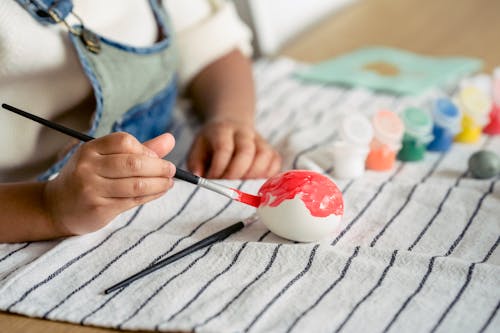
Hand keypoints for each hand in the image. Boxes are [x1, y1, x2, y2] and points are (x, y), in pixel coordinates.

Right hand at [43, 132, 175, 235]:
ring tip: (169, 182)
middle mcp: (88, 167)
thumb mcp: (106, 159)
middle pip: (133, 163)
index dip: (145, 150)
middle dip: (159, 167)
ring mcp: (92, 189)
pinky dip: (152, 195)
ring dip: (159, 183)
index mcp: (90, 149)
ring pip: (136, 185)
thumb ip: (139, 150)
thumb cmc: (88, 178)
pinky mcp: (99, 208)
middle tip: (172, 170)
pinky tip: (160, 191)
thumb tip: (170, 139)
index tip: (157, 158)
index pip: (124, 141)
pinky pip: (133, 201)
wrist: (57, 207)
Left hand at [187, 119, 280, 178]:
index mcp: (222, 130)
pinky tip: (255, 183)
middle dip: (236, 174)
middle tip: (227, 187)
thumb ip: (196, 163)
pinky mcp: (271, 150)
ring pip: (264, 156)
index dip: (219, 168)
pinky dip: (267, 176)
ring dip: (253, 176)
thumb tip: (200, 178)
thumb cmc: (212, 143)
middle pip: (246, 151)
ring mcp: (260, 141)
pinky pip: (275, 163)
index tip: (212, 180)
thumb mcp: (197, 149)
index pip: (224, 148)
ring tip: (242, 186)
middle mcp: (244, 133)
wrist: (231, 125)